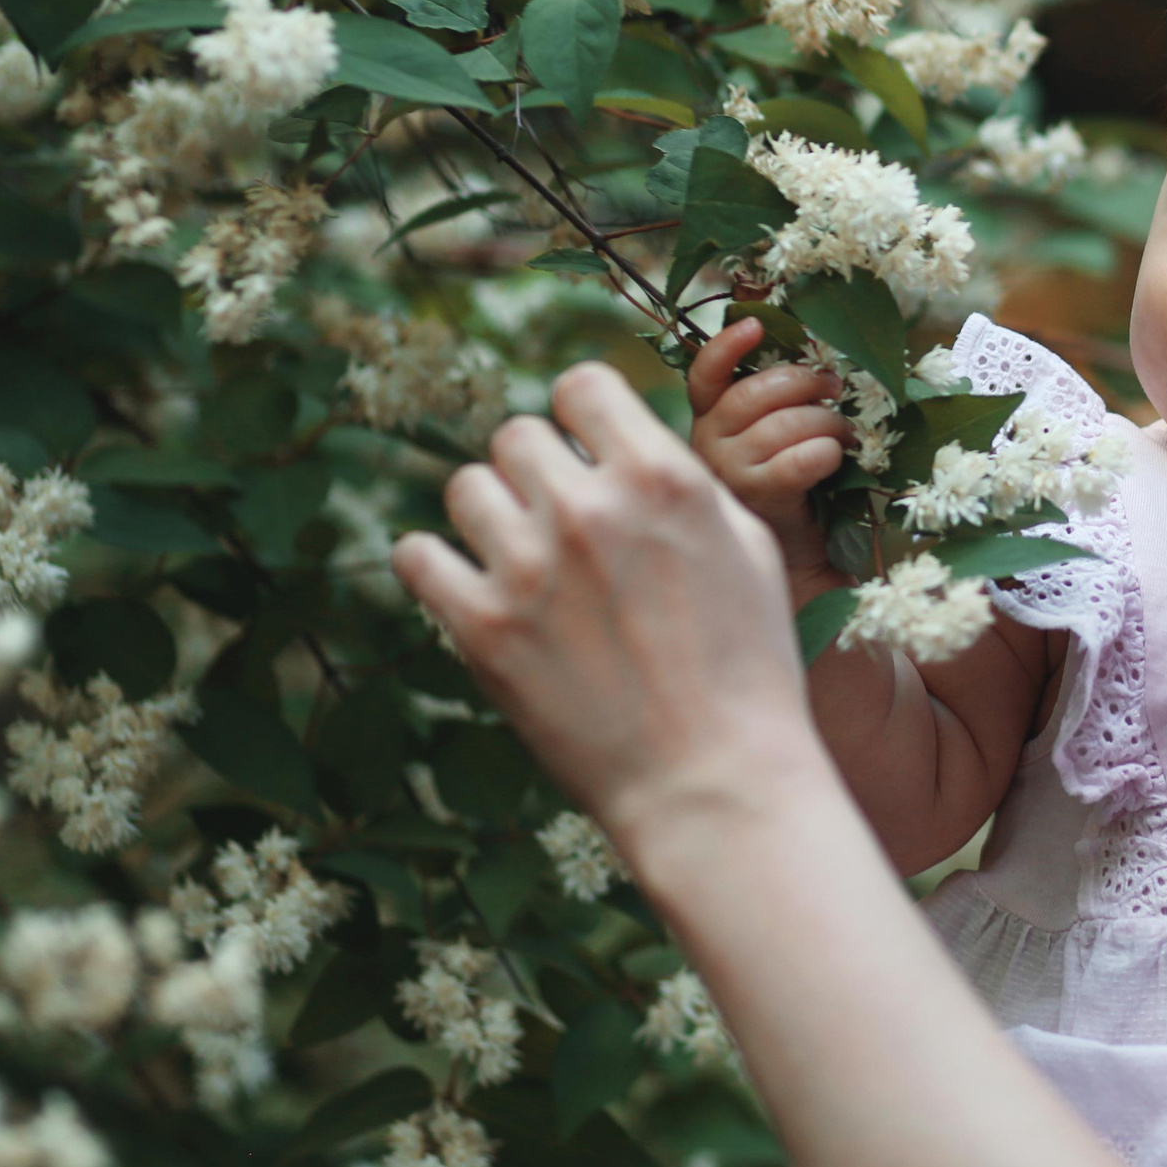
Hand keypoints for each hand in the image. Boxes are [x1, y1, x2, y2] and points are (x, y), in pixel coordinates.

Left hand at [390, 361, 823, 864]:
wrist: (715, 781)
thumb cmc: (749, 667)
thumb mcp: (748, 550)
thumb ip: (682, 483)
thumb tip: (625, 448)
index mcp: (662, 476)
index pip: (580, 385)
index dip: (581, 416)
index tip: (586, 451)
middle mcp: (589, 509)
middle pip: (516, 435)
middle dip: (536, 472)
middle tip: (558, 523)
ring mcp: (528, 568)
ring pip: (465, 487)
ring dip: (491, 516)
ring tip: (521, 561)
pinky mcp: (481, 630)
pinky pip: (417, 556)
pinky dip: (436, 567)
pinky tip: (468, 589)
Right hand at [686, 317, 852, 600]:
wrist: (796, 559)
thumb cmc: (789, 488)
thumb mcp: (773, 438)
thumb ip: (776, 403)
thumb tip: (817, 365)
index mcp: (710, 421)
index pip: (704, 375)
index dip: (726, 347)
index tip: (754, 326)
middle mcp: (709, 445)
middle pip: (753, 394)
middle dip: (803, 383)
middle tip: (835, 389)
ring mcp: (731, 474)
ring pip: (781, 426)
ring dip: (825, 422)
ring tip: (844, 434)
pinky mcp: (760, 500)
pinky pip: (796, 461)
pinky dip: (824, 452)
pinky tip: (833, 458)